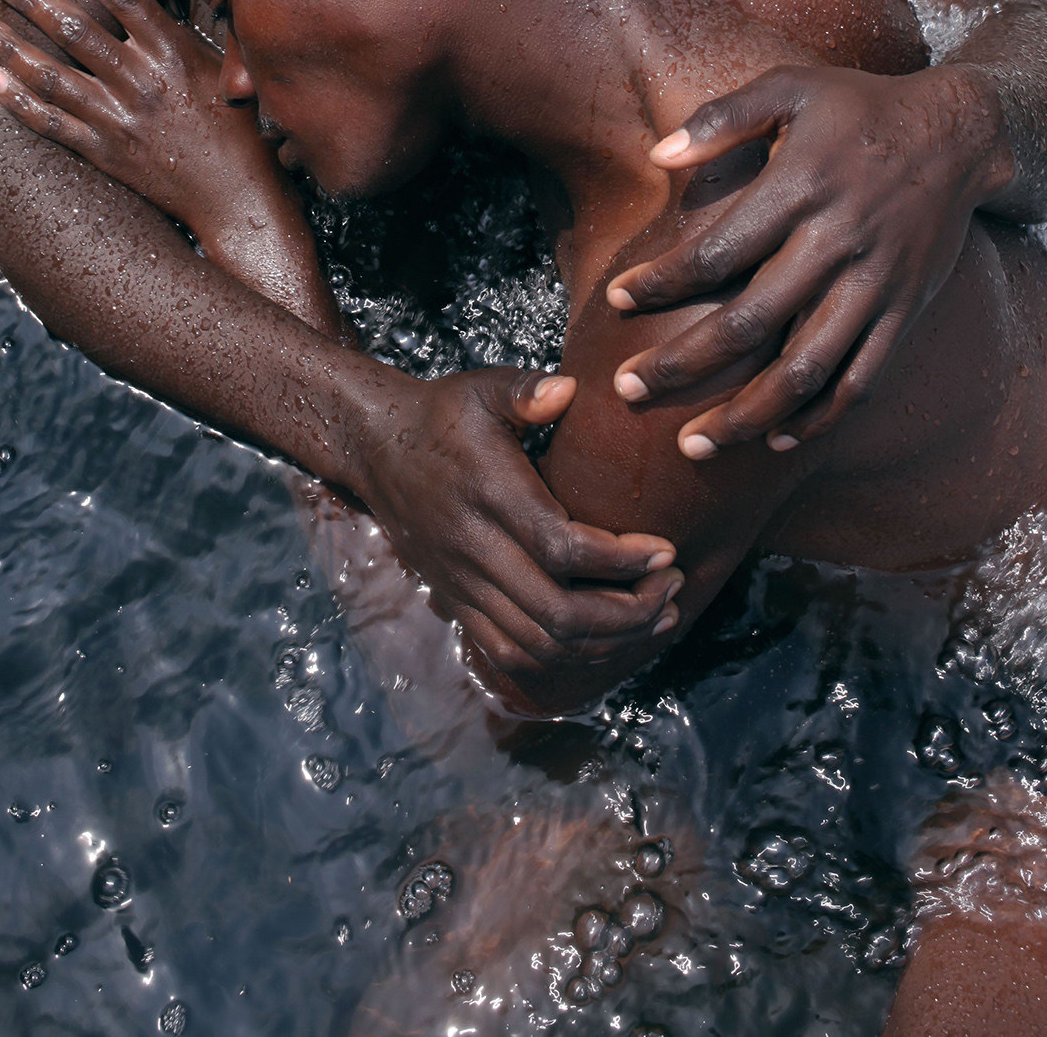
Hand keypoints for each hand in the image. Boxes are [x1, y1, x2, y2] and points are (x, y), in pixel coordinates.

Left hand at [0, 0, 261, 239]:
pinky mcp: (105, 153)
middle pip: (75, 29)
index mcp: (173, 51)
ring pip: (52, 76)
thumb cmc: (236, 126)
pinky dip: (19, 102)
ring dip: (9, 48)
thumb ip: (184, 26)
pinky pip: (52, 124)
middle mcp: (142, 80)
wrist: (238, 196)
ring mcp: (119, 118)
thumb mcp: (223, 66)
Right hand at [348, 370, 683, 702]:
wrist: (376, 449)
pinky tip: (602, 637)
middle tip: (671, 589)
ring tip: (653, 616)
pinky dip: (564, 658)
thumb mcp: (481, 389)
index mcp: (490, 496)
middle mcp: (474, 548)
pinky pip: (511, 653)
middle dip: (629, 612)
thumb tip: (571, 390)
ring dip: (606, 641)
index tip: (666, 552)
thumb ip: (526, 390)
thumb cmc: (442, 416)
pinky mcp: (457, 601)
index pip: (562, 549)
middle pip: (559, 613)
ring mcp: (463, 583)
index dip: (622, 561)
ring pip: (540, 643)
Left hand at [605, 62, 1010, 454]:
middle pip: (749, 323)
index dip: (662, 284)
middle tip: (627, 391)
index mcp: (800, 190)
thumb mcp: (790, 87)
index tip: (617, 303)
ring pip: (806, 370)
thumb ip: (722, 117)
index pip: (716, 252)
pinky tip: (778, 439)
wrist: (961, 133)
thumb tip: (655, 155)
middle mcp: (837, 245)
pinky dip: (821, 417)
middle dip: (683, 364)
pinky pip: (862, 378)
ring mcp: (876, 286)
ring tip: (693, 444)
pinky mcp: (906, 311)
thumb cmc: (858, 107)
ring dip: (747, 414)